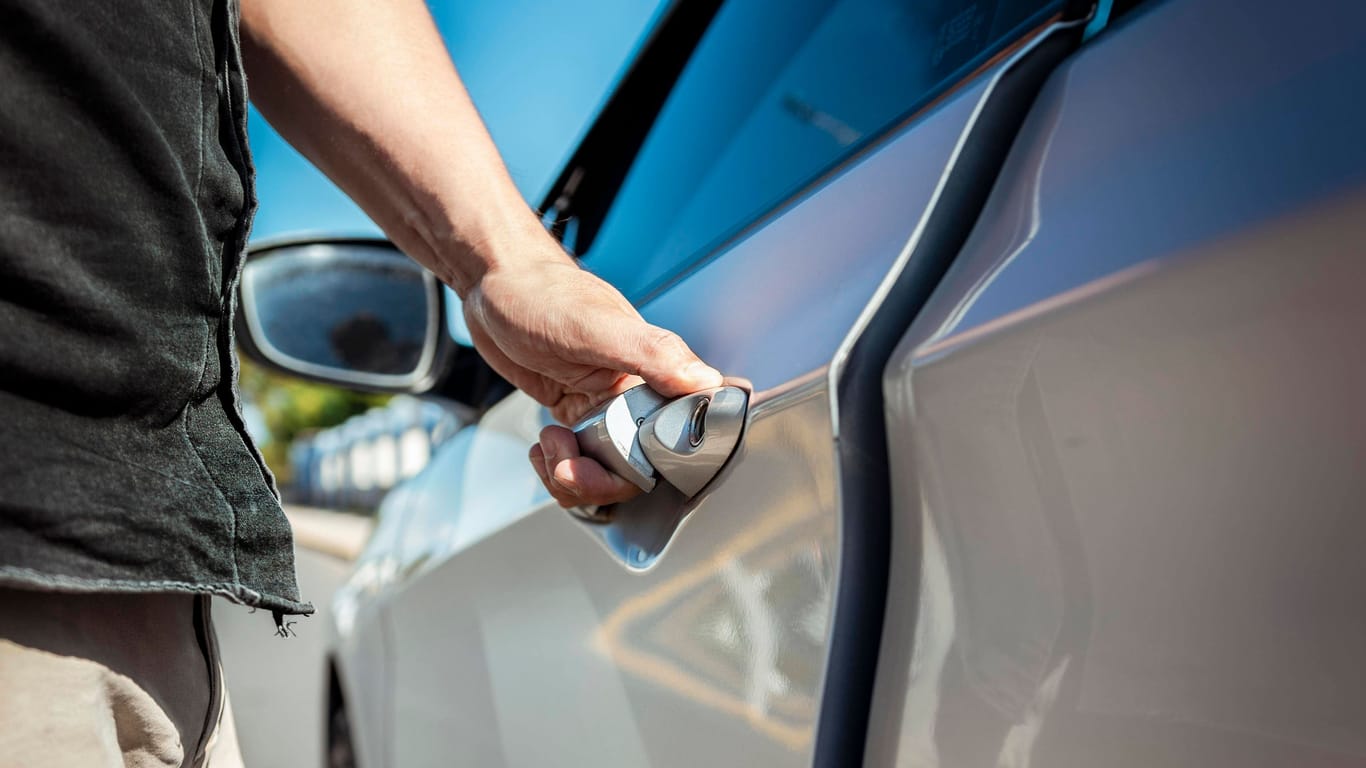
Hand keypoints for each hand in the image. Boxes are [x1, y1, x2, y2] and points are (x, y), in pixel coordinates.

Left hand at [461, 234, 721, 507]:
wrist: (495, 282)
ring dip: (572, 476)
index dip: (645, 466)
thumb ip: (653, 354)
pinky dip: (559, 466)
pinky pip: (580, 460)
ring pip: (606, 472)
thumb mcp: (595, 326)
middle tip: (567, 461)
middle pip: (636, 469)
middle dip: (597, 480)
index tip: (611, 461)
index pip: (675, 440)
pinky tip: (544, 445)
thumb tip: (706, 382)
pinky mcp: (577, 413)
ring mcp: (605, 407)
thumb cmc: (542, 293)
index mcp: (653, 373)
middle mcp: (635, 394)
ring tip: (549, 446)